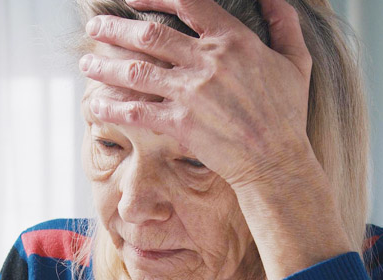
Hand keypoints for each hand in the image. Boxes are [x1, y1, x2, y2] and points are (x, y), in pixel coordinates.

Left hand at [80, 0, 315, 190]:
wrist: (277, 160)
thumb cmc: (288, 114)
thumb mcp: (297, 61)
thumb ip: (285, 24)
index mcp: (234, 40)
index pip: (188, 3)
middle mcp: (207, 61)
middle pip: (150, 34)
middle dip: (116, 29)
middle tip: (95, 27)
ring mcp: (191, 92)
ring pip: (136, 70)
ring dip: (106, 65)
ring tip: (85, 63)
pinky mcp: (180, 123)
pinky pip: (137, 111)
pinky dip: (112, 107)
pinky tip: (95, 104)